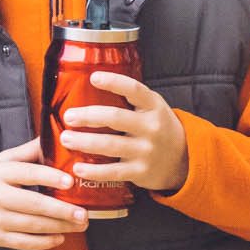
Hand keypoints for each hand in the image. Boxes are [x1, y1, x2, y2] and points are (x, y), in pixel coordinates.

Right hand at [0, 140, 88, 249]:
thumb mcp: (2, 161)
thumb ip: (29, 151)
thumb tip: (59, 136)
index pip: (27, 173)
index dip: (50, 177)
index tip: (71, 182)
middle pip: (33, 204)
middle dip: (62, 210)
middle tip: (84, 213)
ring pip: (32, 226)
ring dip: (60, 227)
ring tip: (81, 225)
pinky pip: (24, 243)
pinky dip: (44, 242)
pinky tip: (61, 237)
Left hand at [59, 70, 189, 193]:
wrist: (184, 161)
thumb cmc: (159, 128)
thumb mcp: (153, 108)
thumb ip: (131, 99)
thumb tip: (90, 85)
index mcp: (153, 106)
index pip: (134, 89)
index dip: (114, 81)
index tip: (93, 77)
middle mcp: (151, 127)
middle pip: (116, 118)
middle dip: (89, 116)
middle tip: (68, 116)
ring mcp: (146, 150)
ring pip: (110, 145)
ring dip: (84, 142)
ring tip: (65, 138)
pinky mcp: (141, 171)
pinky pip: (113, 172)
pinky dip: (93, 171)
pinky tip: (77, 168)